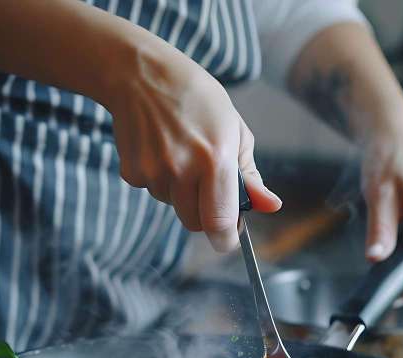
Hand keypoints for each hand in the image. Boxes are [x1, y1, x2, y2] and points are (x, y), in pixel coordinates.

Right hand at [103, 41, 281, 251]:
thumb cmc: (196, 99)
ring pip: (173, 206)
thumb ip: (250, 175)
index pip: (220, 222)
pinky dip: (158, 179)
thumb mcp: (234, 129)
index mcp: (216, 159)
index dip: (226, 238)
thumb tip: (270, 206)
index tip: (230, 237)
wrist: (142, 75)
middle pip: (195, 223)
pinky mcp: (132, 173)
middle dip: (204, 212)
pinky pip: (151, 191)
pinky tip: (159, 149)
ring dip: (180, 191)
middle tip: (205, 181)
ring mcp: (154, 173)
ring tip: (180, 152)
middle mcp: (183, 170)